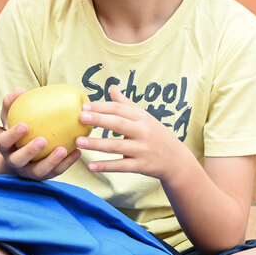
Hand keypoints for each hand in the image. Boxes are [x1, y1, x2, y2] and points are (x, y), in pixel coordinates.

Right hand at [0, 89, 81, 180]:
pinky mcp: (45, 176)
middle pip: (19, 160)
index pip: (3, 142)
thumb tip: (20, 91)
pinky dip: (66, 163)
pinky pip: (56, 172)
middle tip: (43, 140)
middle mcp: (15, 162)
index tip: (25, 125)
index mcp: (6, 147)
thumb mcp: (11, 118)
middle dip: (30, 151)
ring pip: (39, 171)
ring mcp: (30, 172)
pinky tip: (77, 151)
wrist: (24, 155)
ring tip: (63, 149)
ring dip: (51, 161)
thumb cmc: (20, 131)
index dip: (12, 135)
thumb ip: (12, 104)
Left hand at [75, 86, 192, 180]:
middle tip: (80, 117)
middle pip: (118, 124)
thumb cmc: (156, 135)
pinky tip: (90, 166)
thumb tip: (112, 88)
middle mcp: (143, 132)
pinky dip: (105, 166)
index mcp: (142, 118)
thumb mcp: (145, 118)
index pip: (120, 109)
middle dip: (99, 120)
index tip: (84, 106)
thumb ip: (127, 104)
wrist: (176, 160)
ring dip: (96, 144)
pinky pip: (120, 166)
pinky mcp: (141, 166)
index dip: (102, 107)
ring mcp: (142, 150)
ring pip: (116, 146)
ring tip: (78, 141)